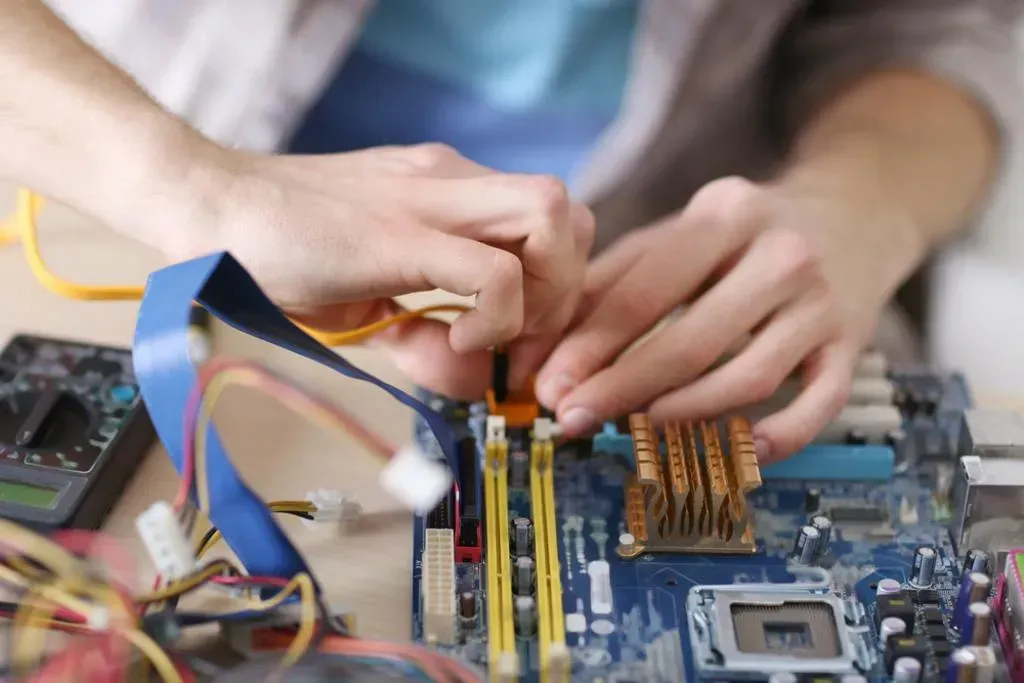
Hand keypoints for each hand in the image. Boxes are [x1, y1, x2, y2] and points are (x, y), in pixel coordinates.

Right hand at [139, 140, 592, 397]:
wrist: (206, 208)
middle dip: (567, 290)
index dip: (559, 288)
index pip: (551, 221)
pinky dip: (495, 317)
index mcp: (449, 191)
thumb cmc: (281, 253)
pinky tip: (446, 337)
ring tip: (488, 336)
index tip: (523, 345)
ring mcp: (429, 198)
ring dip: (543, 294)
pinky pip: (494, 271)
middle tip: (522, 346)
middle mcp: (451, 182)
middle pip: (571, 211)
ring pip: (551, 216)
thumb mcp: (372, 301)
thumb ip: (426, 333)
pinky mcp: (399, 232)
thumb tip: (470, 375)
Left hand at [533, 176, 913, 461]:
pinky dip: (782, 436)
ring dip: (686, 414)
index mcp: (723, 215)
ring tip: (638, 432)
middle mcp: (780, 253)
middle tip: (575, 420)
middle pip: (692, 340)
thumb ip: (608, 285)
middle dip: (623, 388)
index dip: (588, 346)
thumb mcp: (677, 234)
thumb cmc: (743, 234)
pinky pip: (822, 402)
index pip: (643, 292)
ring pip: (750, 376)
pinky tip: (741, 452)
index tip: (549, 387)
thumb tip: (541, 354)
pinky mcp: (854, 343)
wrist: (854, 210)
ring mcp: (822, 302)